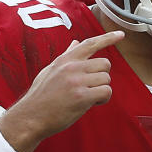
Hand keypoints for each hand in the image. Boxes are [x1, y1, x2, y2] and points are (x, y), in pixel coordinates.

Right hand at [0, 29, 124, 151]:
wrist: (31, 116)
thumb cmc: (41, 96)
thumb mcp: (50, 70)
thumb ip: (65, 56)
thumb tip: (76, 43)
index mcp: (65, 60)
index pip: (90, 44)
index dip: (107, 38)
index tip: (120, 34)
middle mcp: (71, 67)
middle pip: (105, 63)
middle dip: (102, 77)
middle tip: (90, 87)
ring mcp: (76, 81)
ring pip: (106, 79)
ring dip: (102, 90)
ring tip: (87, 97)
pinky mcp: (81, 96)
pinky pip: (106, 92)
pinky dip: (103, 99)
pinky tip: (91, 103)